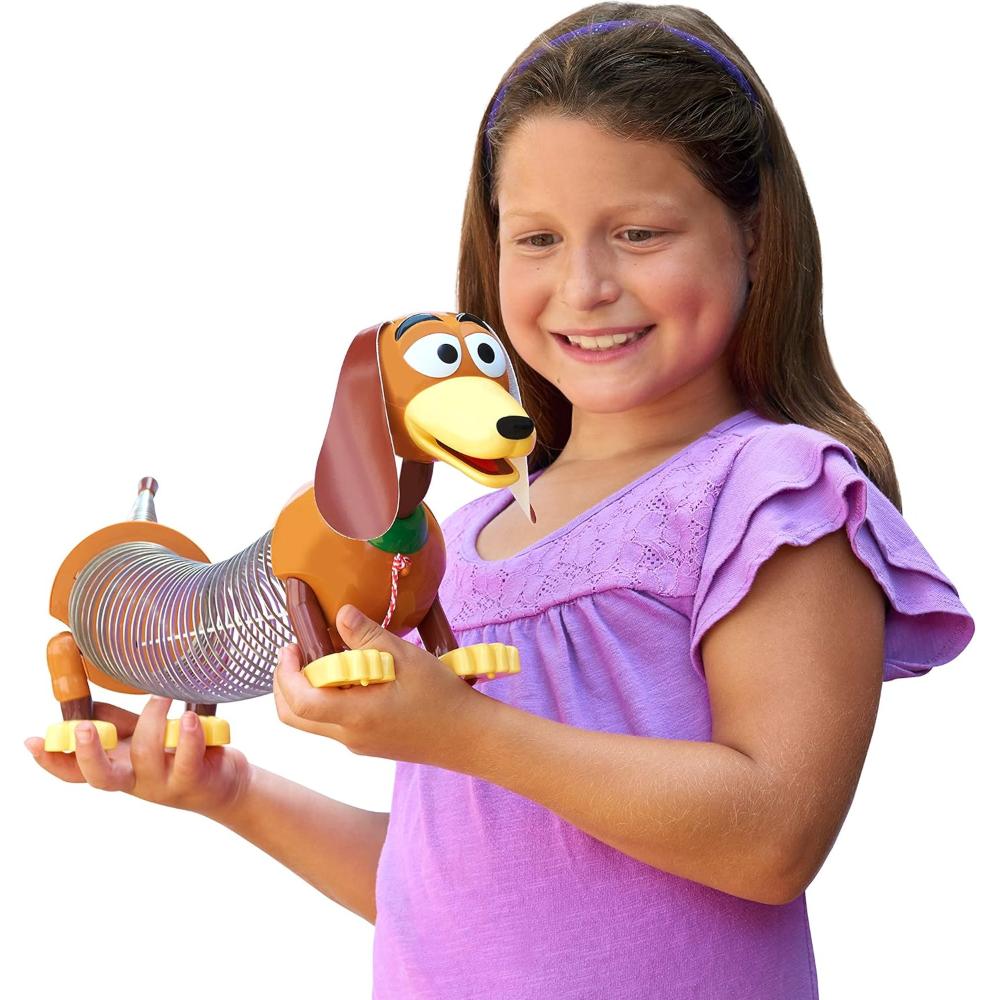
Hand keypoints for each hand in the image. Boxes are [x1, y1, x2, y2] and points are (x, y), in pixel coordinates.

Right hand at [24, 697, 251, 820]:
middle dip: (89, 753)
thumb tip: (88, 708)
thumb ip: (121, 726)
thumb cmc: (182, 756)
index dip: (52, 760)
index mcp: (120, 769)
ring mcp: (162, 785)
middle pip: (101, 777)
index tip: (32, 741)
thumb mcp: (147, 740)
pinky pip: (185, 759)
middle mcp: (136, 781)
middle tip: (85, 729)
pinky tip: (189, 718)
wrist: (227, 785)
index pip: (77, 773)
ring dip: (154, 720)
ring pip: (146, 755)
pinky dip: (186, 736)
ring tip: (164, 696)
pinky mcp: (192, 782)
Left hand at [273, 605, 485, 765]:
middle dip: (285, 684)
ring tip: (326, 659)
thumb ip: (370, 637)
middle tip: (296, 653)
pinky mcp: (369, 744)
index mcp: (356, 716)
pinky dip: (328, 700)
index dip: (286, 674)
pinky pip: (334, 724)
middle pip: (294, 718)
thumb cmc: (443, 698)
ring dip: (306, 691)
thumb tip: (341, 615)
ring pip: (312, 722)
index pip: (299, 702)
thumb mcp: (408, 659)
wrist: (470, 737)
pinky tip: (352, 677)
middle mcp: (350, 736)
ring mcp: (358, 744)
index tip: (291, 647)